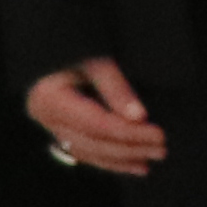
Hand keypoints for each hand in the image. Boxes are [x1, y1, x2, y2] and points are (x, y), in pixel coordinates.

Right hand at [25, 59, 164, 176]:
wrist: (56, 42)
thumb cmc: (78, 45)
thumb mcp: (96, 60)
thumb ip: (116, 88)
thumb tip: (139, 117)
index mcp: (50, 99)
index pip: (96, 124)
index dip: (128, 133)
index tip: (158, 135)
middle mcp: (45, 117)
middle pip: (93, 142)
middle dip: (129, 149)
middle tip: (161, 150)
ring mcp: (50, 126)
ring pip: (89, 151)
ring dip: (121, 159)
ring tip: (150, 162)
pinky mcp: (60, 130)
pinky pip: (86, 151)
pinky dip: (110, 159)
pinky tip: (133, 163)